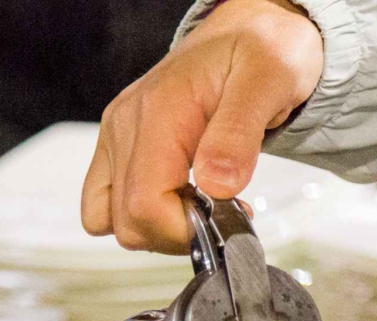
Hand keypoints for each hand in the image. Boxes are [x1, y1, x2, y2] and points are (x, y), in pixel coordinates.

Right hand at [81, 0, 323, 251]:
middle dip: (177, 235)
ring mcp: (117, 135)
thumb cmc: (263, 49)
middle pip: (126, 222)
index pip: (144, 205)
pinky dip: (141, 216)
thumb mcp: (269, 81)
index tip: (227, 220)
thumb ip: (239, 135)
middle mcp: (126, 124)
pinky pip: (107, 202)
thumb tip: (218, 185)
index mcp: (158, 112)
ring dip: (157, 230)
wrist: (250, 29)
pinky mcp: (119, 145)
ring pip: (111, 219)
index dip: (184, 231)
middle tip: (222, 214)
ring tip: (201, 207)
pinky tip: (179, 200)